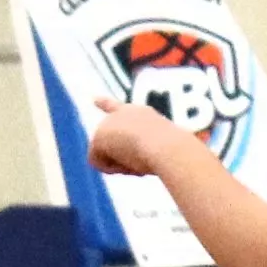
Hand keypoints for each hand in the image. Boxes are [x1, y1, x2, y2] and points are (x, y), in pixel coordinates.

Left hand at [83, 97, 199, 176]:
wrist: (167, 146)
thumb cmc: (173, 153)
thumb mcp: (162, 154)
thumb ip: (147, 154)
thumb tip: (139, 165)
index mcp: (140, 114)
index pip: (118, 108)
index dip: (105, 104)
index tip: (94, 99)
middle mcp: (122, 114)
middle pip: (112, 148)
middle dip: (125, 160)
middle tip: (144, 159)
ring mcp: (108, 123)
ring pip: (107, 157)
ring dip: (123, 164)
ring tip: (140, 157)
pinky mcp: (98, 136)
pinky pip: (98, 163)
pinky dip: (112, 168)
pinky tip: (127, 160)